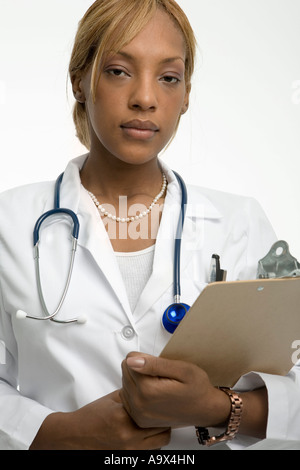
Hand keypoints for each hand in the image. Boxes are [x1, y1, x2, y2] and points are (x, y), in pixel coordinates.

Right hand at [30, 390, 169, 449]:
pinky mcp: (127, 459)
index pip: (155, 413)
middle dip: (164, 422)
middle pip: (163, 432)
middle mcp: (128, 437)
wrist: (74, 436)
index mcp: (124, 418)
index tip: (164, 402)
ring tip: (153, 425)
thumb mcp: (112, 399)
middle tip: (162, 414)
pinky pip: (148, 453)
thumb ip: (132, 395)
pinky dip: (151, 445)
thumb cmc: (92, 417)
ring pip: (159, 445)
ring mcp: (128, 451)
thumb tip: (150, 388)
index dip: (163, 407)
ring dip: (159, 435)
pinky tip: (145, 435)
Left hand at [120, 352, 230, 428]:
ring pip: (125, 382)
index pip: (129, 359)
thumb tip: (131, 360)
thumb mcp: (182, 369)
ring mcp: (138, 414)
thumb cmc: (196, 388)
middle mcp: (140, 404)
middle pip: (125, 370)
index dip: (145, 358)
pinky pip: (127, 396)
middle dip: (140, 368)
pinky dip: (137, 391)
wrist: (205, 409)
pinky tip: (152, 393)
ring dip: (138, 379)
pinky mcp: (139, 419)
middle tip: (160, 375)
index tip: (159, 366)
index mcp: (148, 390)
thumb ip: (154, 364)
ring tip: (158, 384)